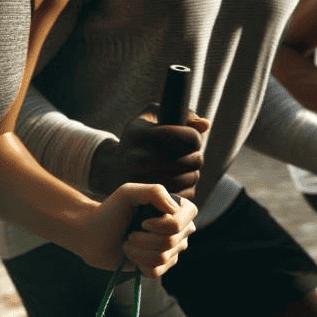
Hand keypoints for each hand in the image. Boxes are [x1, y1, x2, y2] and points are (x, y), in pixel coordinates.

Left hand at [75, 183, 196, 277]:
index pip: (182, 222)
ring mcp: (171, 249)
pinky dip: (139, 263)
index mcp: (177, 208)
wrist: (93, 234)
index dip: (162, 225)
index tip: (143, 221)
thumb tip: (175, 212)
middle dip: (144, 238)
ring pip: (163, 257)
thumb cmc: (111, 210)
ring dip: (138, 250)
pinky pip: (156, 272)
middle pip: (172, 241)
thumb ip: (155, 192)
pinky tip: (132, 255)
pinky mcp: (159, 267)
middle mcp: (180, 229)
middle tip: (131, 232)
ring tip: (128, 242)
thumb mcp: (130, 192)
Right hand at [89, 107, 209, 199]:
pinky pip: (186, 195)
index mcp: (141, 135)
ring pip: (192, 178)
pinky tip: (176, 180)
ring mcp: (144, 184)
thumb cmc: (137, 139)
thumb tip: (205, 124)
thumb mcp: (150, 117)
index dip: (195, 137)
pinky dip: (186, 188)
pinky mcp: (150, 202)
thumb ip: (180, 114)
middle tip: (187, 154)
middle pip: (194, 160)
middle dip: (195, 155)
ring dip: (192, 172)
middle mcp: (140, 160)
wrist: (111, 170)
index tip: (190, 138)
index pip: (189, 137)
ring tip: (181, 167)